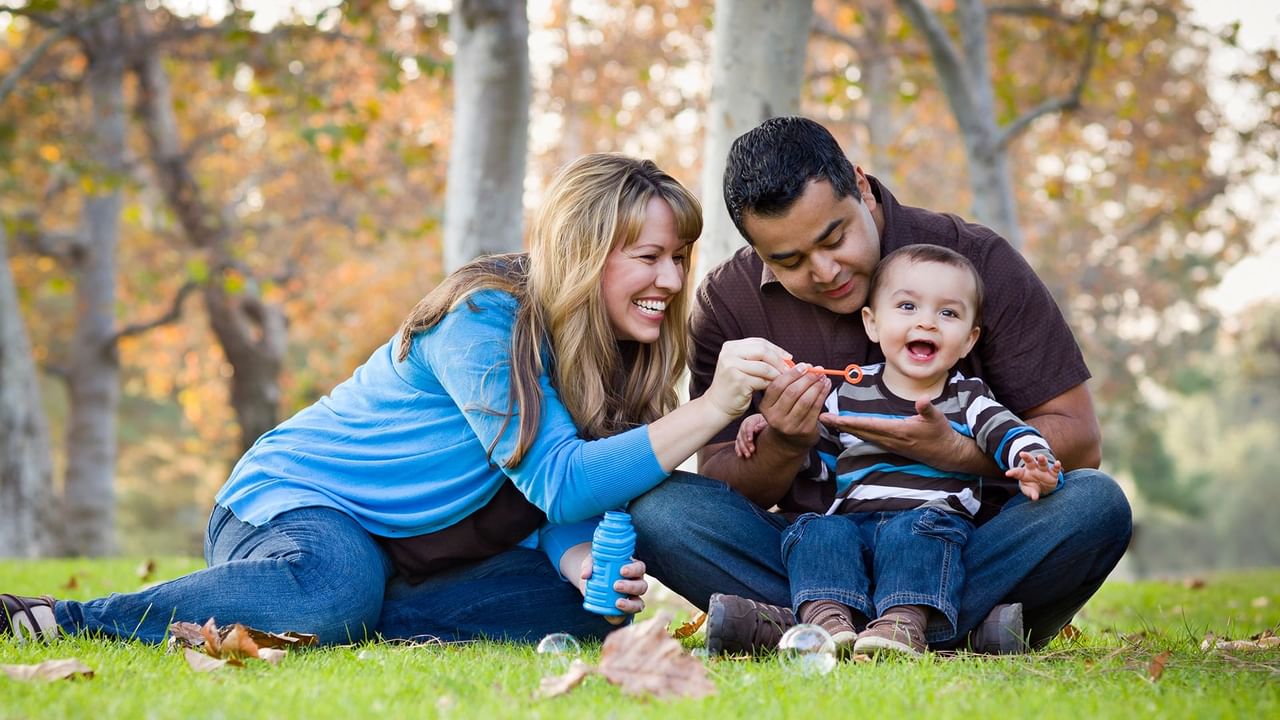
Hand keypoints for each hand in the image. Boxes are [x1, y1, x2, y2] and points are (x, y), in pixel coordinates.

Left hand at [579, 555, 648, 623]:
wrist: (591, 584)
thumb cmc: (597, 568)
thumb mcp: (592, 563)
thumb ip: (588, 566)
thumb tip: (585, 575)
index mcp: (632, 569)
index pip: (640, 568)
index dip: (634, 570)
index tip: (622, 570)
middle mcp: (636, 584)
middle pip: (642, 586)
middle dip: (630, 586)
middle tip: (616, 585)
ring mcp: (632, 599)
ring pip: (639, 603)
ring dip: (630, 604)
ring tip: (618, 602)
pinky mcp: (623, 611)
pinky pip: (626, 615)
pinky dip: (621, 615)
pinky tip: (613, 614)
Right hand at [703, 338, 791, 420]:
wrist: (718, 406)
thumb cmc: (734, 386)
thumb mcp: (743, 366)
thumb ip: (759, 359)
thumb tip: (787, 358)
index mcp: (731, 347)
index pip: (760, 342)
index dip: (777, 349)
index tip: (789, 358)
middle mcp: (729, 354)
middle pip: (763, 351)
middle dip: (779, 360)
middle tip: (789, 369)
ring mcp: (732, 367)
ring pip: (765, 367)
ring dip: (777, 374)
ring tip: (784, 380)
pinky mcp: (738, 381)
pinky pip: (762, 380)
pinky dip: (770, 384)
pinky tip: (774, 389)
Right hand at [735, 413, 769, 457]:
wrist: (764, 424)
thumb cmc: (767, 423)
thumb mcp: (766, 422)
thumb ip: (762, 425)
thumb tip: (756, 429)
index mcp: (751, 420)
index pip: (748, 426)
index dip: (748, 433)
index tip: (750, 440)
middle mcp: (744, 425)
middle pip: (743, 434)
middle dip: (746, 443)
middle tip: (752, 450)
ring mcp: (741, 432)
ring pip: (739, 440)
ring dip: (742, 448)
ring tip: (748, 455)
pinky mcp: (740, 438)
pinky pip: (737, 444)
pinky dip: (738, 449)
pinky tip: (740, 455)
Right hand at [756, 362, 829, 449]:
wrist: (790, 440)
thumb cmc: (785, 413)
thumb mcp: (778, 401)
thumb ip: (785, 384)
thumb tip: (803, 367)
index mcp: (765, 407)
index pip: (777, 386)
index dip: (792, 374)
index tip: (803, 366)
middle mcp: (775, 418)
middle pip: (792, 392)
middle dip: (807, 378)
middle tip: (817, 370)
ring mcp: (790, 425)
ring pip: (806, 400)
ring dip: (817, 385)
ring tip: (822, 376)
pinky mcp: (805, 429)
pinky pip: (816, 407)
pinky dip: (823, 394)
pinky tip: (825, 386)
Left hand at [820, 395, 968, 469]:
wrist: (945, 454)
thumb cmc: (940, 433)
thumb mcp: (937, 418)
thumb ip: (927, 409)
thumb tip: (923, 400)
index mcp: (898, 431)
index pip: (869, 425)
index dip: (850, 422)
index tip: (835, 418)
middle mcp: (889, 439)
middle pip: (860, 431)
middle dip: (840, 425)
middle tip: (821, 418)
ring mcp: (889, 444)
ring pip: (862, 435)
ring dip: (845, 428)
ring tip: (828, 421)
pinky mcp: (890, 445)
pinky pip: (868, 438)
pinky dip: (855, 431)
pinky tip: (847, 428)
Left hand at [1005, 451, 1062, 500]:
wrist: (1043, 487)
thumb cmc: (1032, 487)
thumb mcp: (1029, 490)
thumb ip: (1031, 493)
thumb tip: (1035, 498)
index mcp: (1024, 473)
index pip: (1017, 472)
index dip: (1012, 472)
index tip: (1007, 474)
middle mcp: (1033, 469)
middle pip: (1029, 462)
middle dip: (1026, 457)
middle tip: (1022, 454)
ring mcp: (1043, 470)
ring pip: (1042, 463)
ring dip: (1042, 460)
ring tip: (1040, 456)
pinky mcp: (1052, 474)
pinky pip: (1054, 469)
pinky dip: (1056, 466)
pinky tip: (1057, 463)